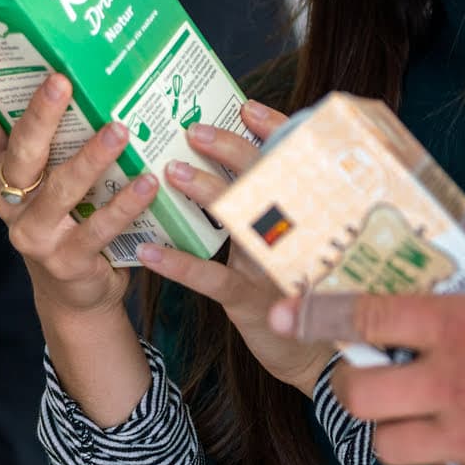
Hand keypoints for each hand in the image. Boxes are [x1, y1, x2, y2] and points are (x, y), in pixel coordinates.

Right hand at [0, 57, 150, 318]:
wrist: (76, 293)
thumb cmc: (70, 218)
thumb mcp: (55, 178)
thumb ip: (64, 140)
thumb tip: (95, 75)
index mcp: (6, 172)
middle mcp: (12, 201)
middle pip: (21, 153)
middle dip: (40, 115)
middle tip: (60, 81)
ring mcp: (36, 234)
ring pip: (61, 188)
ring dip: (92, 157)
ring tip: (119, 129)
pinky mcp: (66, 260)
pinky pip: (99, 227)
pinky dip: (125, 203)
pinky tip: (149, 182)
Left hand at [138, 101, 334, 395]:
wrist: (315, 357)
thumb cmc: (298, 290)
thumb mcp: (295, 245)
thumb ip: (277, 209)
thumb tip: (250, 160)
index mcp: (306, 213)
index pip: (291, 160)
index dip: (273, 130)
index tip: (245, 107)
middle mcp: (298, 233)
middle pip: (265, 179)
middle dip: (230, 149)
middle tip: (194, 129)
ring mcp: (275, 265)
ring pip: (240, 220)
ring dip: (205, 192)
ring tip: (169, 172)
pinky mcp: (253, 300)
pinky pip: (213, 278)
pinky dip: (179, 262)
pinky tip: (149, 250)